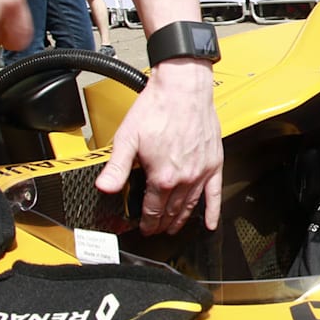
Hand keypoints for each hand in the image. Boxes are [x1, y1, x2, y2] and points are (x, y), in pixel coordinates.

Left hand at [95, 58, 222, 235]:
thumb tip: (104, 188)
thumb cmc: (157, 108)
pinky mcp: (214, 163)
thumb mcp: (128, 137)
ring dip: (181, 220)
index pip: (153, 209)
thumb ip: (117, 167)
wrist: (184, 89)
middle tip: (156, 230)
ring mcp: (201, 172)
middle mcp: (184, 178)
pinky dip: (213, 212)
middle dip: (162, 224)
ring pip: (190, 205)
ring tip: (174, 227)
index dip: (147, 222)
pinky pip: (216, 194)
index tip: (145, 228)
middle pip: (171, 210)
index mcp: (162, 176)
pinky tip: (210, 223)